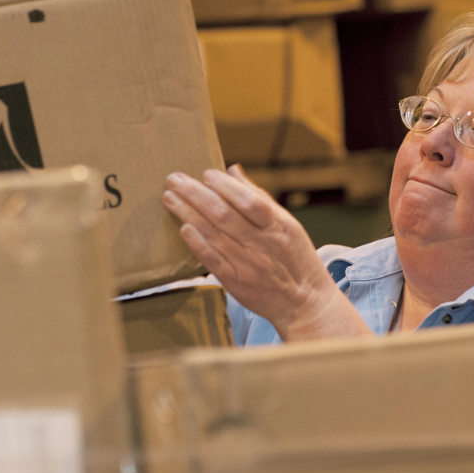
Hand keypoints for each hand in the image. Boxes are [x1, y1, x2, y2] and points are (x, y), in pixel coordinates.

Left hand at [162, 165, 371, 340]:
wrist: (304, 301)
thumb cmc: (295, 257)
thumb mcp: (287, 224)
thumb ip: (258, 197)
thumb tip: (232, 170)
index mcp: (277, 226)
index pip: (249, 201)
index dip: (226, 186)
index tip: (206, 173)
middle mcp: (262, 244)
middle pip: (224, 215)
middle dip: (196, 194)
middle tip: (174, 180)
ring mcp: (248, 264)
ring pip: (214, 235)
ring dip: (188, 214)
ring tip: (169, 198)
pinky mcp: (236, 282)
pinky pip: (213, 261)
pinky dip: (197, 244)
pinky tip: (183, 228)